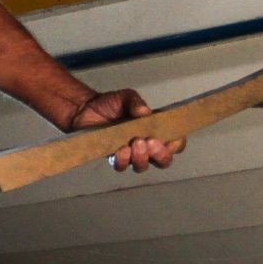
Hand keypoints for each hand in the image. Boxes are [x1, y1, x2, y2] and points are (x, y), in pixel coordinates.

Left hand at [65, 89, 183, 172]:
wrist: (85, 108)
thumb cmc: (111, 104)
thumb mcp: (127, 97)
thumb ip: (137, 103)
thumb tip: (145, 113)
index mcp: (156, 131)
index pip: (175, 144)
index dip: (176, 145)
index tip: (171, 139)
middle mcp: (147, 146)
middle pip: (163, 160)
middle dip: (160, 154)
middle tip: (151, 142)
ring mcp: (131, 154)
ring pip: (143, 166)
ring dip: (142, 158)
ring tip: (135, 143)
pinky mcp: (114, 158)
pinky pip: (122, 166)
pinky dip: (123, 160)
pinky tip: (120, 149)